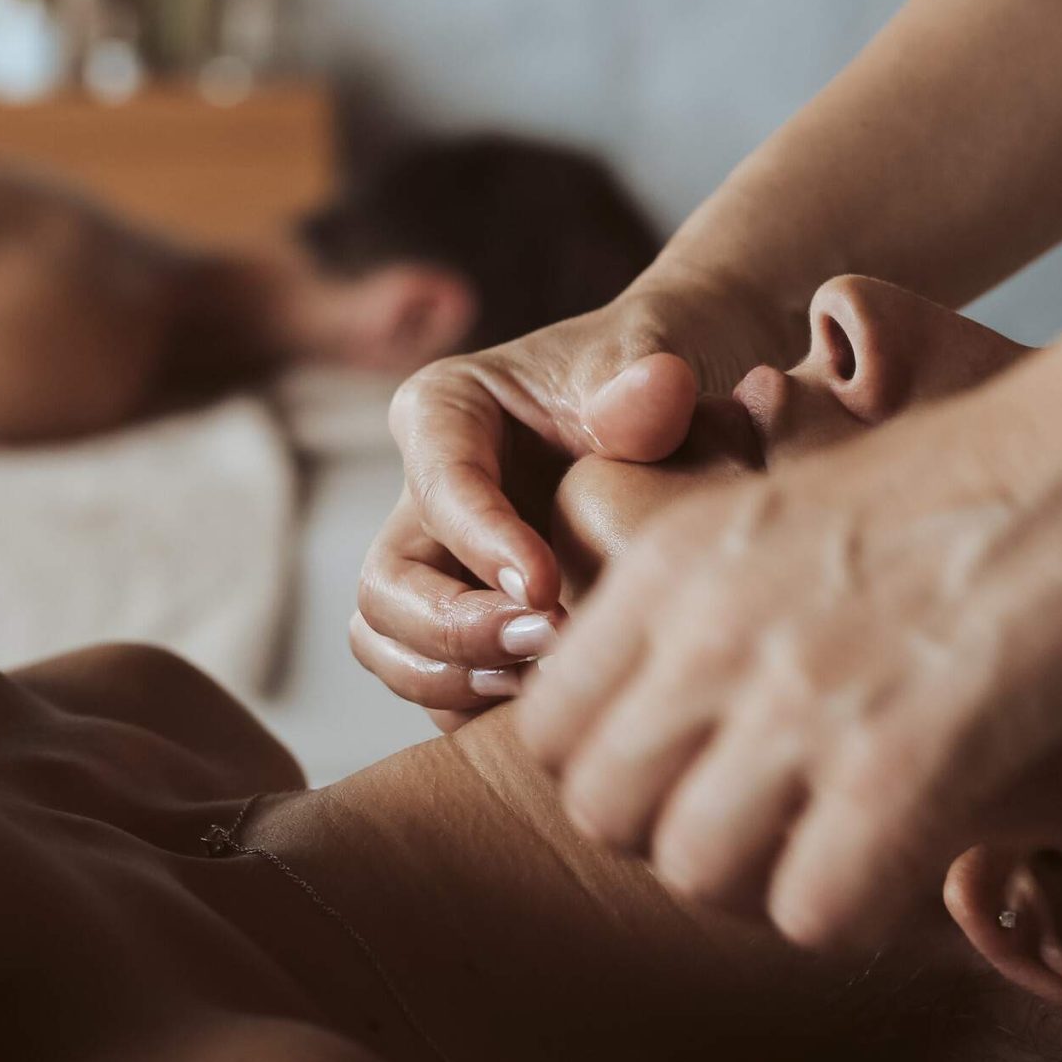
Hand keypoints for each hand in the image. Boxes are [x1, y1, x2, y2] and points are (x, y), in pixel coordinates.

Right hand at [352, 278, 796, 717]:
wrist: (676, 413)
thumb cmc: (651, 371)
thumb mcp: (650, 353)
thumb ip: (646, 380)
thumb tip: (654, 393)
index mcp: (444, 413)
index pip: (440, 485)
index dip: (483, 544)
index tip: (547, 589)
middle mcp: (424, 496)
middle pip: (385, 584)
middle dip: (453, 629)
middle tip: (545, 642)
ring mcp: (436, 567)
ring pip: (388, 643)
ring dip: (453, 679)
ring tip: (544, 682)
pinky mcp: (462, 621)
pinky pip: (433, 683)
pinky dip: (474, 708)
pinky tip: (549, 707)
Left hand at [514, 350, 1061, 951]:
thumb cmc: (976, 476)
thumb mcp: (793, 500)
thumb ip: (707, 594)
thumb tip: (673, 698)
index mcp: (673, 560)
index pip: (548, 725)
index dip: (614, 774)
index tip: (687, 776)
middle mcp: (710, 630)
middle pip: (602, 813)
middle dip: (672, 839)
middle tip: (761, 829)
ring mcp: (798, 700)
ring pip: (692, 872)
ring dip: (759, 885)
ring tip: (830, 852)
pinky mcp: (897, 768)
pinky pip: (811, 913)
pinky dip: (852, 914)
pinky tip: (902, 871)